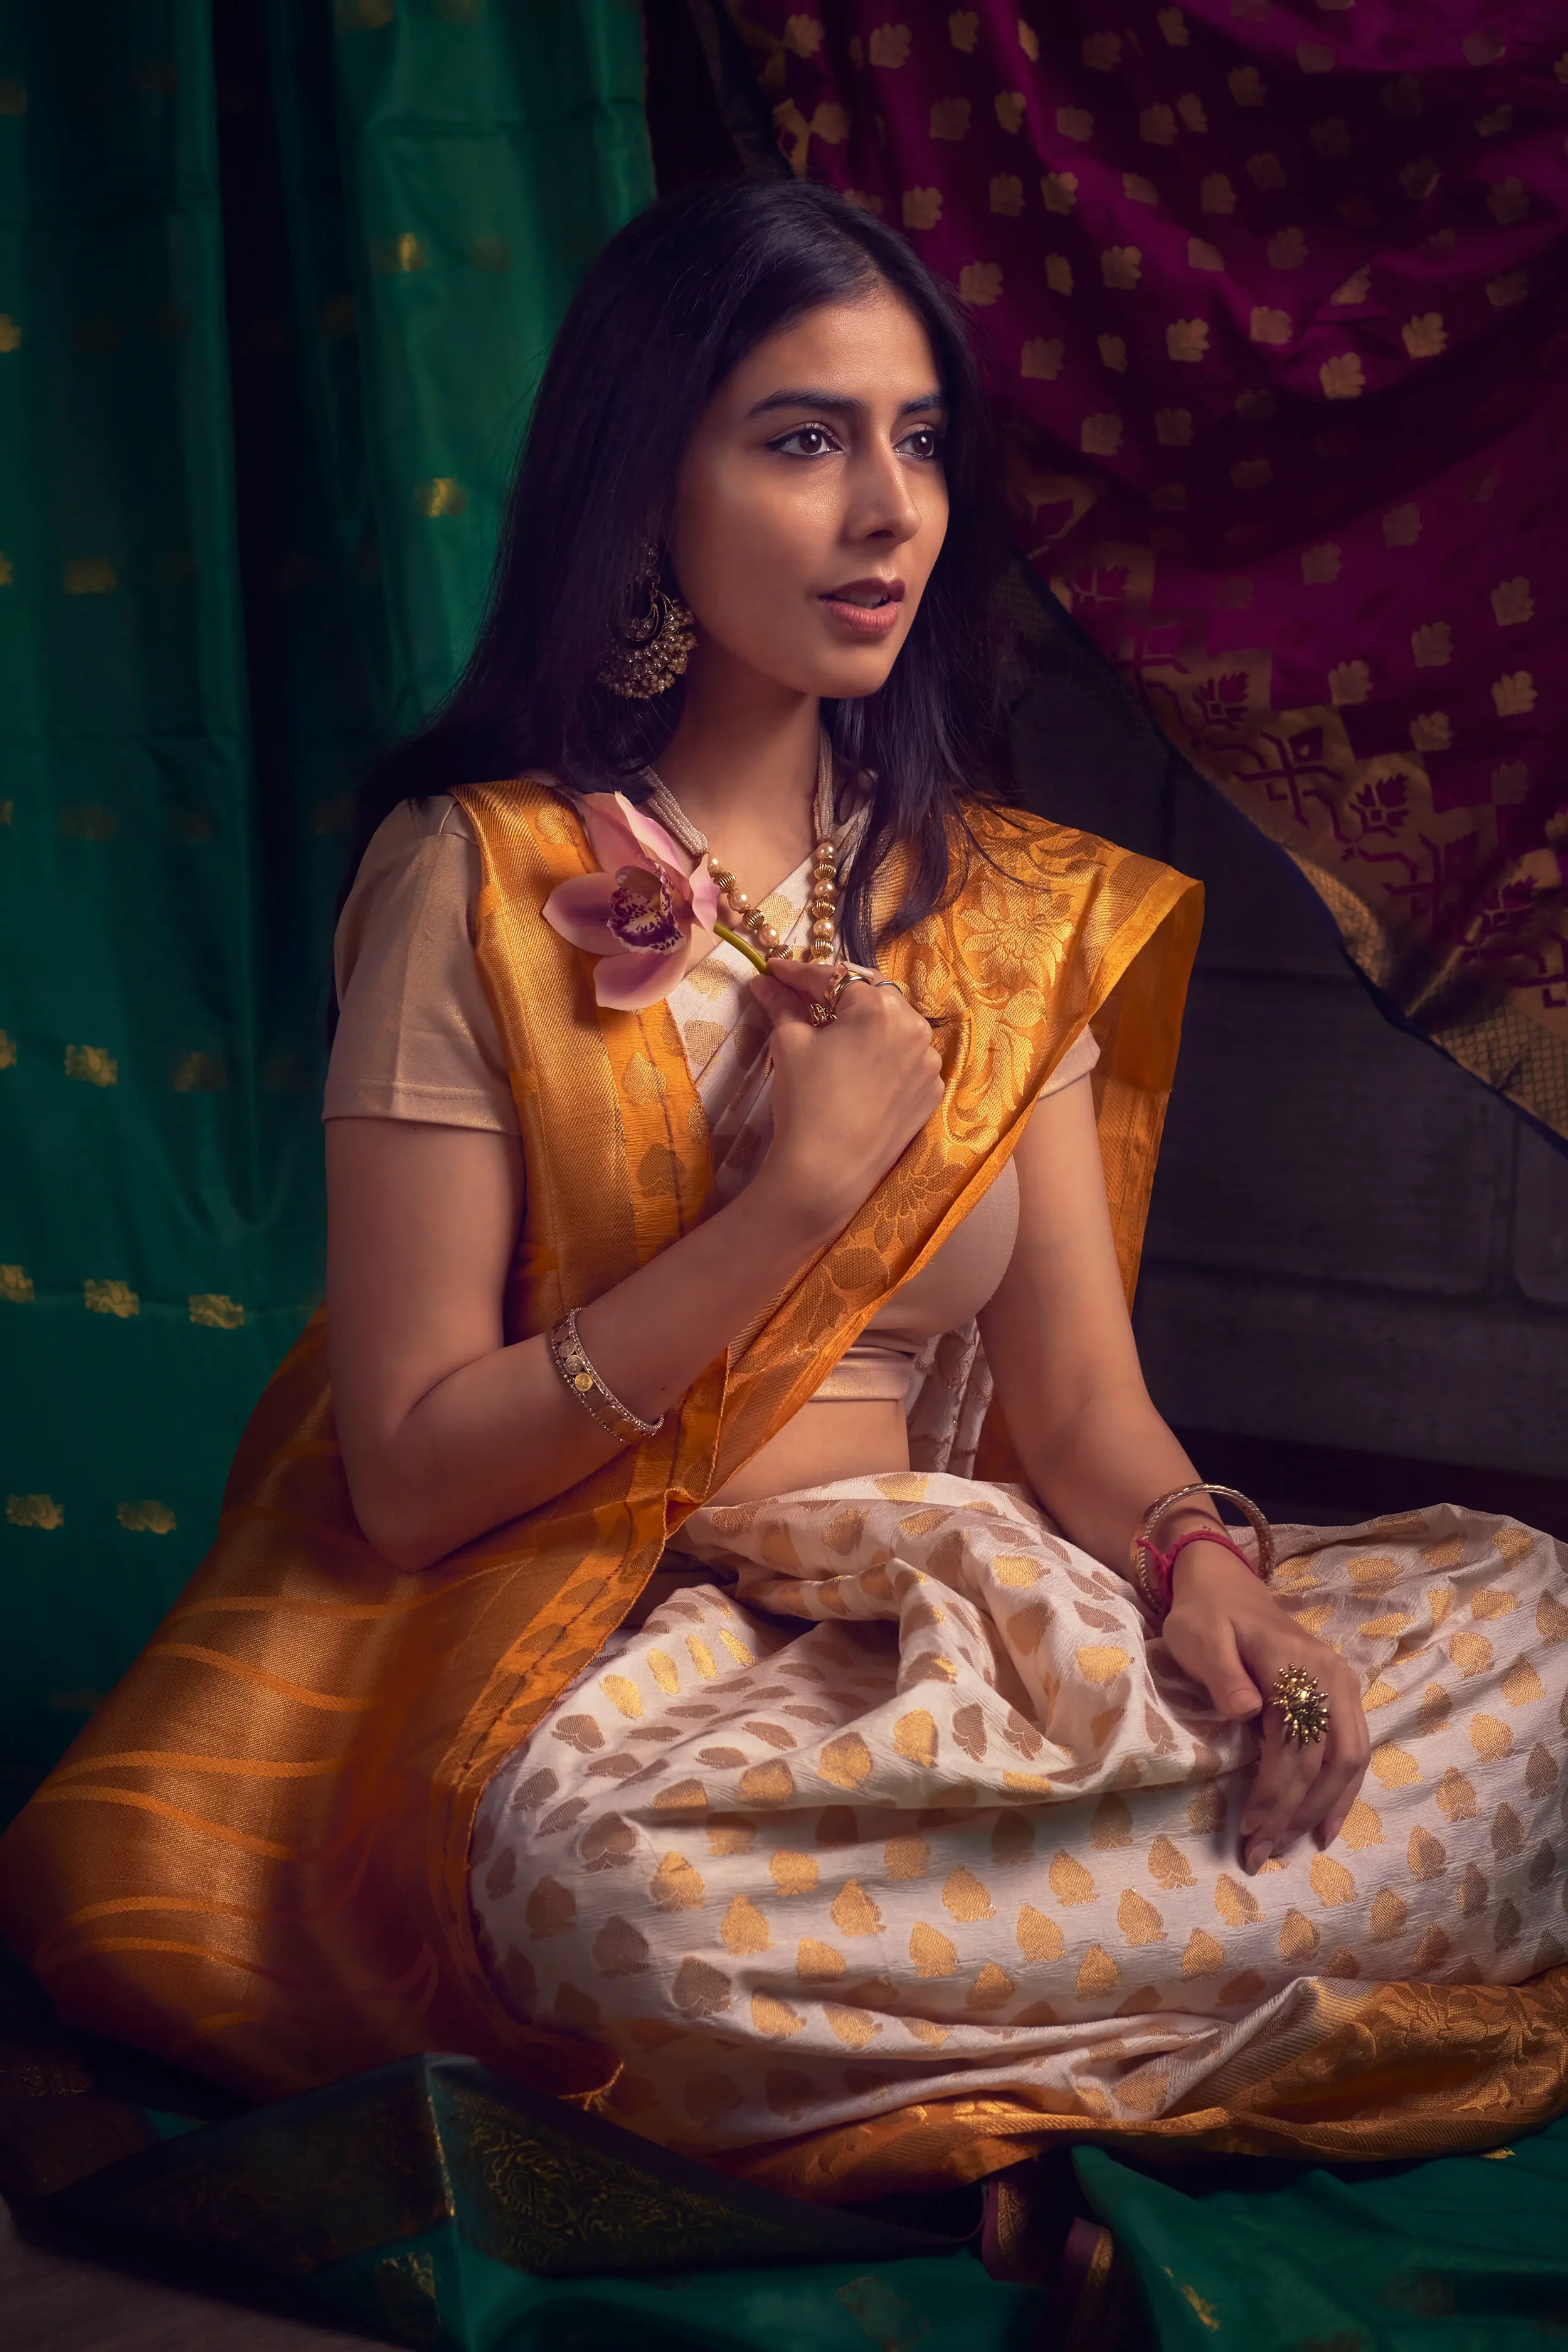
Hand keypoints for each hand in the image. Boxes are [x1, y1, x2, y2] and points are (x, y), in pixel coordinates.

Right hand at [749, 960, 944, 1240]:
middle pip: (871, 996)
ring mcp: (928, 1062)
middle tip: (803, 996)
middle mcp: (915, 1027)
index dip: (798, 973)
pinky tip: (860, 1067)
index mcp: (880, 1007)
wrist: (827, 1171)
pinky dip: (885, 1055)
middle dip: (837, 994)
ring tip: (834, 1031)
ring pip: (893, 1027)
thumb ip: (782, 1005)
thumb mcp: (789, 1044)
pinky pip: (906, 1060)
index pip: (832, 978)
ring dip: (865, 1023)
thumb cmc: (805, 1100)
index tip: (774, 970)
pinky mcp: (929, 1093)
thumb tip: (763, 982)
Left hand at [1161, 1543, 1369, 1870]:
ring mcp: (1341, 1685)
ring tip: (1289, 1845)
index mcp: (1294, 1663)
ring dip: (1322, 1808)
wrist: (1226, 1586)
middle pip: (1326, 1758)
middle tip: (1263, 1851)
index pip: (1294, 1743)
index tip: (1248, 1829)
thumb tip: (1246, 1711)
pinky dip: (1341, 1792)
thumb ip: (1221, 1672)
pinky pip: (1353, 1751)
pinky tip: (1324, 1825)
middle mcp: (1329, 1676)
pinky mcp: (1341, 1695)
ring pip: (1349, 1760)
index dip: (1275, 1791)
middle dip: (1296, 1811)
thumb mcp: (1198, 1635)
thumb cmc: (1206, 1615)